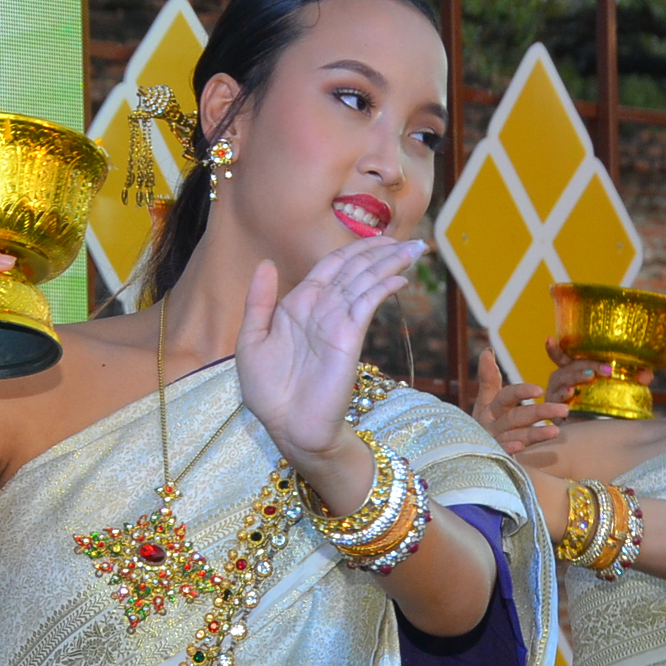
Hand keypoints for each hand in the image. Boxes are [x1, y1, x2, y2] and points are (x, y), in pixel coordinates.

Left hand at [236, 234, 423, 465]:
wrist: (286, 427)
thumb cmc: (268, 391)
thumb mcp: (251, 340)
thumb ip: (258, 301)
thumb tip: (267, 263)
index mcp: (299, 304)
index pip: (332, 266)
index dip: (357, 249)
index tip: (381, 239)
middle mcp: (322, 309)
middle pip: (356, 269)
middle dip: (381, 252)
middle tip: (411, 242)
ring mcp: (337, 323)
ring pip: (364, 282)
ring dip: (389, 263)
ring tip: (414, 250)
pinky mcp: (348, 339)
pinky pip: (366, 304)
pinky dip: (381, 287)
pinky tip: (398, 278)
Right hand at [471, 349, 570, 452]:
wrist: (472, 455)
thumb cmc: (485, 425)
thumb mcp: (485, 402)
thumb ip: (489, 378)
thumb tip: (488, 351)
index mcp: (490, 408)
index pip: (507, 396)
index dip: (521, 392)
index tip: (539, 390)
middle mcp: (491, 424)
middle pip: (516, 416)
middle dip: (540, 412)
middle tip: (563, 410)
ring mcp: (494, 442)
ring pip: (516, 435)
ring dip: (535, 433)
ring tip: (556, 431)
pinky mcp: (497, 458)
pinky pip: (504, 454)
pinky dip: (511, 449)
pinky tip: (521, 447)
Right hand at [537, 337, 649, 406]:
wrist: (609, 433)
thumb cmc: (611, 405)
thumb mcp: (627, 388)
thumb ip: (637, 378)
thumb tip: (646, 374)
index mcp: (575, 372)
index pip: (563, 357)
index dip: (555, 349)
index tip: (549, 339)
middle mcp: (562, 383)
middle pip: (565, 369)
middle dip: (581, 366)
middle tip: (600, 371)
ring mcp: (557, 399)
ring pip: (559, 383)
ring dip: (573, 378)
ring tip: (588, 377)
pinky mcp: (557, 415)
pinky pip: (555, 404)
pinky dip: (562, 398)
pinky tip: (571, 395)